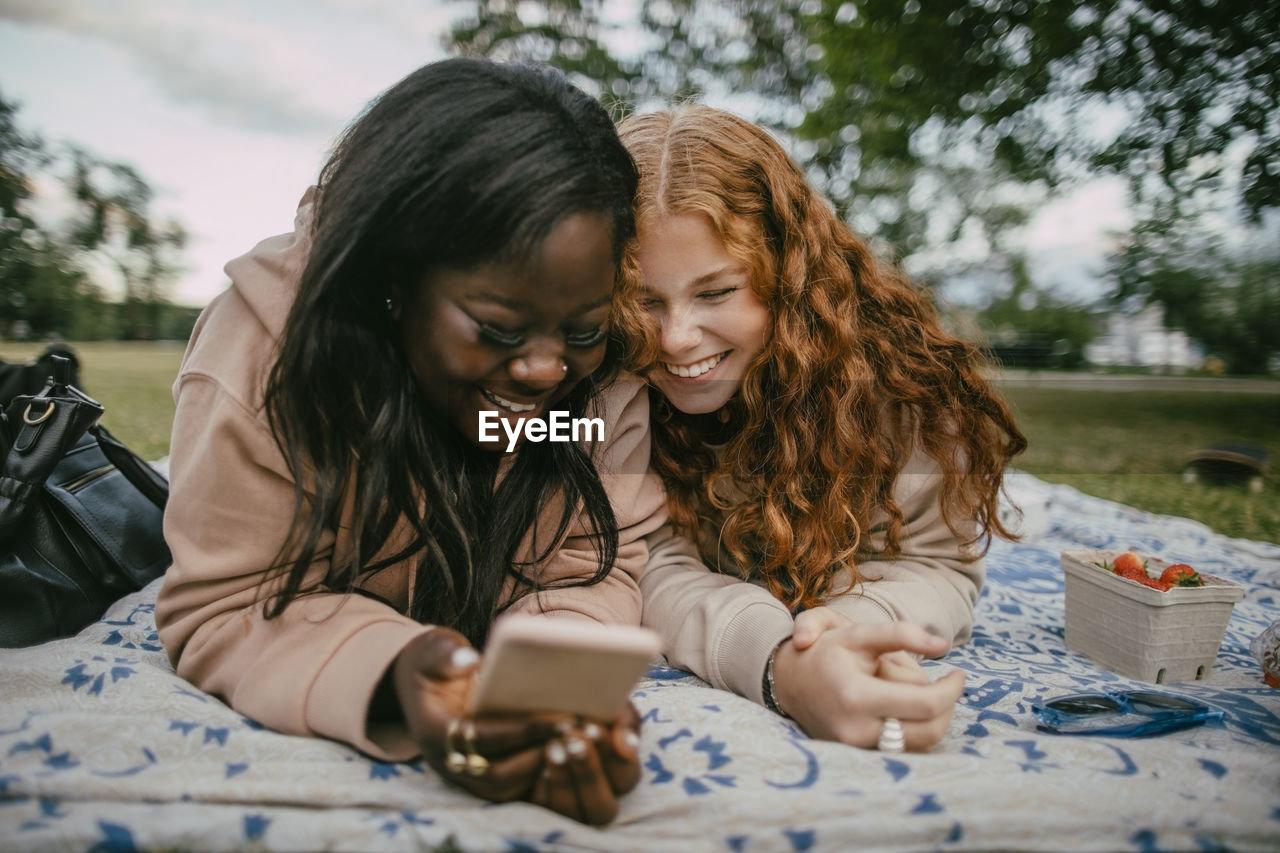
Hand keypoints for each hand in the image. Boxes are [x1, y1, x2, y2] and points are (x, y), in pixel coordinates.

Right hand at [392, 628, 566, 802]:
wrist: (418, 684)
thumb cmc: (433, 663)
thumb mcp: (433, 650)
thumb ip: (447, 655)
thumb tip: (471, 660)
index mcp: (435, 731)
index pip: (485, 737)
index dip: (526, 729)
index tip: (565, 718)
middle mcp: (448, 761)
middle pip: (499, 775)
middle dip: (541, 754)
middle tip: (581, 736)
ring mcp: (463, 774)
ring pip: (509, 787)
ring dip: (546, 769)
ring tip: (582, 744)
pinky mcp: (479, 778)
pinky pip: (513, 788)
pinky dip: (541, 775)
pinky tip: (571, 753)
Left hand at [529, 702, 642, 824]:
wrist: (548, 705)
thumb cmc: (586, 703)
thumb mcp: (610, 704)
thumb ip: (626, 721)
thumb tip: (628, 745)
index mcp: (622, 776)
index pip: (626, 778)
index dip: (612, 756)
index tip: (591, 728)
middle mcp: (600, 800)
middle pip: (603, 808)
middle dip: (589, 774)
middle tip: (572, 740)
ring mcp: (572, 811)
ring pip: (573, 813)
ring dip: (563, 781)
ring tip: (552, 748)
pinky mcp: (543, 812)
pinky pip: (545, 812)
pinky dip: (542, 790)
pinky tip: (537, 767)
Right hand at [772, 614, 963, 750]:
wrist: (788, 681)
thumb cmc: (826, 652)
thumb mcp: (858, 633)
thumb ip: (901, 633)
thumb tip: (942, 644)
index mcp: (856, 696)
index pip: (926, 704)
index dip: (952, 689)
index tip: (959, 673)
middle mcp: (856, 730)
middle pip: (930, 731)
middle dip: (947, 706)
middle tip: (948, 684)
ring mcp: (856, 748)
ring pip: (920, 744)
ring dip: (933, 719)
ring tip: (925, 693)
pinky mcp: (858, 757)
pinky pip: (904, 750)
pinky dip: (915, 730)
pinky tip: (909, 708)